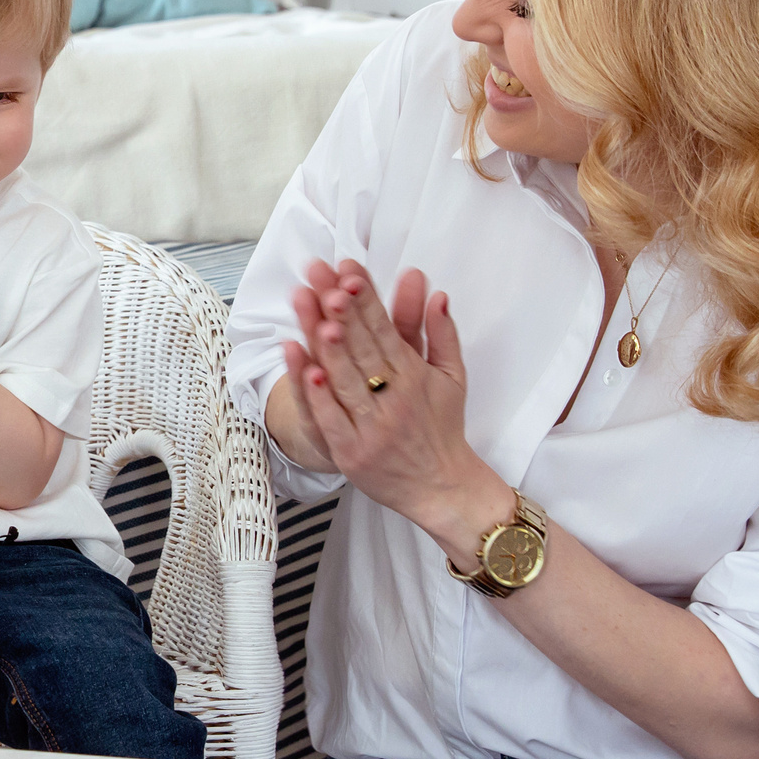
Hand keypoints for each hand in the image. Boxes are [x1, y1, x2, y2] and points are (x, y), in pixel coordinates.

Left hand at [278, 260, 505, 543]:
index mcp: (414, 376)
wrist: (442, 489)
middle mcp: (394, 398)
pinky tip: (307, 369)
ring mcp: (372, 427)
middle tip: (324, 279)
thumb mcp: (451, 377)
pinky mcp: (352, 453)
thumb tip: (438, 292)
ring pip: (346, 380)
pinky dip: (319, 396)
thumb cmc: (442, 428)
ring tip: (312, 312)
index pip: (386, 329)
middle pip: (362, 348)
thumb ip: (442, 334)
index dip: (366, 299)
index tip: (349, 270)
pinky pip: (332, 420)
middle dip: (342, 310)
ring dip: (327, 345)